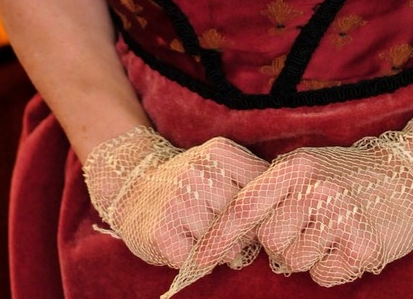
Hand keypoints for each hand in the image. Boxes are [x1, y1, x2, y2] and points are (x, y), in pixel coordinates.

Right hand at [83, 126, 267, 270]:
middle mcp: (197, 171)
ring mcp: (177, 201)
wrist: (133, 188)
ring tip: (208, 238)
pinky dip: (197, 260)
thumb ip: (249, 183)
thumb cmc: (189, 183)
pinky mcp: (161, 231)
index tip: (262, 218)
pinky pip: (196, 260)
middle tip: (234, 235)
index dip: (265, 209)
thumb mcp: (219, 167)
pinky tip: (188, 245)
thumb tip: (279, 215)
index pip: (261, 186)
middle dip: (244, 234)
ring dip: (221, 250)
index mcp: (218, 152)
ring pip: (222, 242)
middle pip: (243, 218)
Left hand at [189, 113, 412, 286]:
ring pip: (295, 262)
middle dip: (282, 244)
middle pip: (270, 241)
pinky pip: (324, 275)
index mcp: (296, 166)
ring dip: (310, 255)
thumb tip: (232, 229)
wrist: (410, 176)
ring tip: (332, 232)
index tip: (198, 260)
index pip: (245, 205)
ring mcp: (340, 217)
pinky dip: (332, 268)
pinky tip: (349, 244)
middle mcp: (316, 189)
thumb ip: (273, 190)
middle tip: (308, 229)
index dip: (219, 236)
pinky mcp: (362, 246)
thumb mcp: (308, 166)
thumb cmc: (349, 175)